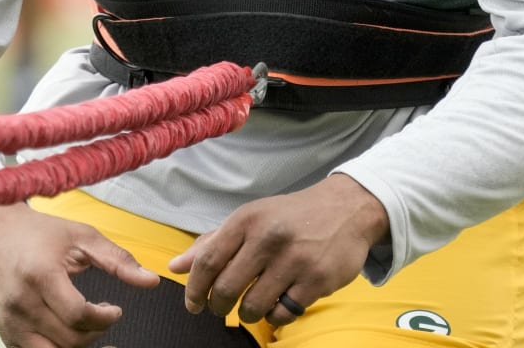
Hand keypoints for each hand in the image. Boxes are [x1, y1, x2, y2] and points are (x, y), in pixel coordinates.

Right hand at [0, 203, 159, 347]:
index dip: (105, 318)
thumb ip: (118, 260)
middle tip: (104, 316)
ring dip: (78, 347)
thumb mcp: (82, 236)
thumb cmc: (40, 233)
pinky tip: (70, 334)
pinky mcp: (5, 333)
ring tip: (89, 327)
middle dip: (96, 333)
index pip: (78, 315)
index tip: (115, 309)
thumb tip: (152, 281)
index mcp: (40, 276)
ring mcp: (10, 323)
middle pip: (68, 339)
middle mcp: (21, 303)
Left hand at [167, 174, 388, 328]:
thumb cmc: (290, 216)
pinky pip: (282, 313)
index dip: (193, 289)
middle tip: (221, 308)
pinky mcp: (316, 280)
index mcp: (246, 219)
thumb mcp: (251, 218)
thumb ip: (213, 242)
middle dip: (218, 307)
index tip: (193, 305)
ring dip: (247, 314)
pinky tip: (279, 303)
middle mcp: (268, 238)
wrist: (346, 208)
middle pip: (226, 289)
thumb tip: (176, 267)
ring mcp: (294, 260)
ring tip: (252, 306)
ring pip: (253, 307)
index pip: (207, 261)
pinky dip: (275, 315)